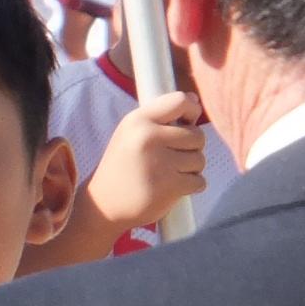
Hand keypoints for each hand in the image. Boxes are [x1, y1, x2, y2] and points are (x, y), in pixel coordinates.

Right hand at [85, 91, 206, 229]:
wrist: (104, 204)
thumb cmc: (123, 166)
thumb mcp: (131, 134)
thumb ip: (161, 118)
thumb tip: (195, 100)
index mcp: (137, 120)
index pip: (180, 101)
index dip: (191, 110)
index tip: (186, 122)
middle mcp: (147, 137)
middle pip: (197, 135)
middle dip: (190, 148)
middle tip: (170, 158)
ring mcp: (159, 162)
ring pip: (200, 159)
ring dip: (190, 169)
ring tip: (167, 174)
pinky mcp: (169, 186)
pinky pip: (199, 181)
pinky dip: (190, 186)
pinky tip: (170, 188)